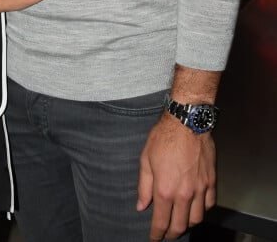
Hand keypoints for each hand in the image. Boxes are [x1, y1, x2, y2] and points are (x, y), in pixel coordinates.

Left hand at [137, 113, 215, 240]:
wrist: (187, 122)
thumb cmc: (164, 137)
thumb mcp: (145, 160)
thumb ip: (144, 187)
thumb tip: (141, 206)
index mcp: (165, 190)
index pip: (161, 222)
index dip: (156, 234)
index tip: (154, 238)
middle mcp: (184, 194)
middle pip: (180, 226)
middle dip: (172, 233)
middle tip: (166, 233)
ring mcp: (200, 189)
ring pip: (196, 219)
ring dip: (187, 225)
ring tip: (180, 223)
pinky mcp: (211, 181)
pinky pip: (209, 204)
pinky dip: (203, 211)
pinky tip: (196, 208)